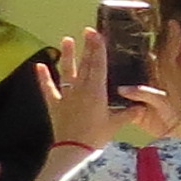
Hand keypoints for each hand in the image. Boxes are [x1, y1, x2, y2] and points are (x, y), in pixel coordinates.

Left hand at [30, 28, 169, 152]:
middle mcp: (81, 89)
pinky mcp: (55, 105)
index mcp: (97, 91)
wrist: (73, 149)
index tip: (98, 34)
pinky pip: (48, 89)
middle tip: (88, 31)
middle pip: (85, 65)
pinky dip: (43, 78)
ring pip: (67, 72)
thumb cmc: (96, 136)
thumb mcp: (115, 125)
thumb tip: (142, 106)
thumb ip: (128, 113)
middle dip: (87, 47)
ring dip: (67, 56)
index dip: (99, 49)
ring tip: (67, 39)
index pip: (99, 65)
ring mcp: (67, 96)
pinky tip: (39, 66)